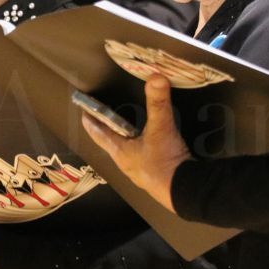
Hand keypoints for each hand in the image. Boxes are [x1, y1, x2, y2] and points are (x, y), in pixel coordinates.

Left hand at [82, 74, 190, 212]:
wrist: (185, 191)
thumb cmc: (164, 162)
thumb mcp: (160, 128)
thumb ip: (158, 102)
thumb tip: (155, 77)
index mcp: (120, 151)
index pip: (98, 133)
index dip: (91, 121)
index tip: (83, 112)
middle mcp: (127, 163)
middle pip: (112, 143)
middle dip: (109, 130)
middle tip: (107, 116)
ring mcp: (141, 172)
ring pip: (129, 152)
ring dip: (128, 140)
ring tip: (131, 128)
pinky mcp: (155, 177)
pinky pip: (145, 159)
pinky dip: (145, 149)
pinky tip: (154, 145)